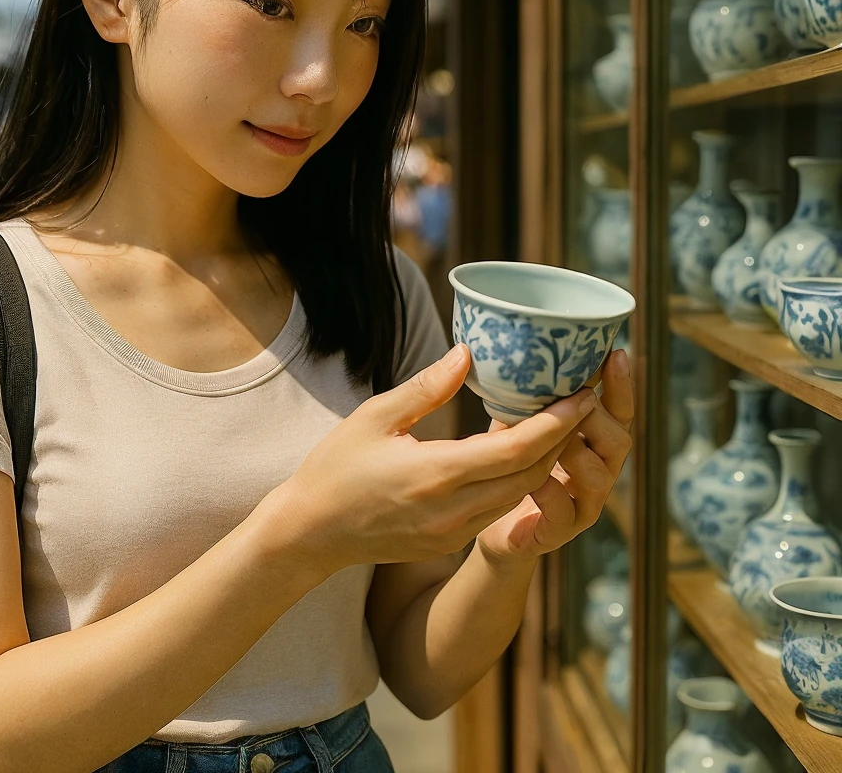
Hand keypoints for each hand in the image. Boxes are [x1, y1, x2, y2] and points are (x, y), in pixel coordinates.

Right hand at [273, 342, 596, 577]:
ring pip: (519, 494)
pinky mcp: (450, 541)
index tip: (583, 393)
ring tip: (561, 421)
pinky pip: (498, 507)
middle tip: (583, 399)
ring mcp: (454, 532)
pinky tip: (522, 452)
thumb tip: (468, 352)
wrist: (311, 532)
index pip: (516, 451)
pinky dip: (519, 479)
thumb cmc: (336, 468)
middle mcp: (453, 510)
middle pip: (530, 475)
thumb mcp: (374, 416)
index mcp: (436, 475)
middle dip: (563, 438)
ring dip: (545, 461)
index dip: (557, 423)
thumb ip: (426, 387)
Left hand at [475, 349, 633, 563]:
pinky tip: (538, 483)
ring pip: (600, 476)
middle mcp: (596, 471)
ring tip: (558, 439)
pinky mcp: (558, 532)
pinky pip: (567, 514)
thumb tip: (519, 352)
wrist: (488, 526)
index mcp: (591, 442)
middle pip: (619, 440)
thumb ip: (526, 398)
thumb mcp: (516, 424)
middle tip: (579, 399)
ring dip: (580, 452)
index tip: (617, 353)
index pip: (617, 410)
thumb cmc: (507, 466)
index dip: (620, 384)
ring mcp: (582, 504)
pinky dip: (555, 495)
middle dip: (601, 416)